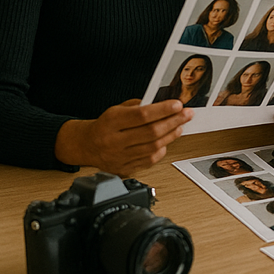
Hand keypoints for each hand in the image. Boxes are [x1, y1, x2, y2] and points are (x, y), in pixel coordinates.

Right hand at [55, 99, 190, 175]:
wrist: (86, 146)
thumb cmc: (105, 126)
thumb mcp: (116, 110)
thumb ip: (139, 107)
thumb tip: (165, 104)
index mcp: (110, 122)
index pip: (142, 115)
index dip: (163, 110)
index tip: (178, 105)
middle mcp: (114, 141)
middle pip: (151, 132)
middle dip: (173, 121)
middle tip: (187, 114)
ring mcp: (119, 157)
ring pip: (153, 147)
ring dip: (171, 135)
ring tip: (180, 126)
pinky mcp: (124, 169)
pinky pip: (149, 160)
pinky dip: (162, 150)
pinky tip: (167, 141)